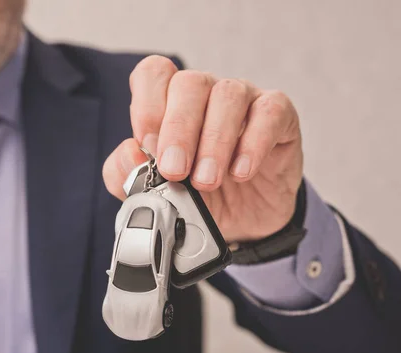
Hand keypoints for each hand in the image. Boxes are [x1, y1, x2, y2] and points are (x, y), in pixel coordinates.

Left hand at [102, 56, 303, 242]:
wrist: (243, 224)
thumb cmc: (197, 198)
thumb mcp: (155, 193)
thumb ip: (128, 173)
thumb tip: (130, 153)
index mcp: (169, 102)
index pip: (153, 74)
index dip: (147, 104)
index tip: (147, 146)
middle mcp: (205, 93)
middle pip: (188, 83)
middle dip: (178, 129)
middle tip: (175, 171)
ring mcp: (244, 100)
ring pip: (228, 95)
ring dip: (214, 141)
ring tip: (207, 181)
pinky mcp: (279, 116)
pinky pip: (269, 112)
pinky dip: (253, 143)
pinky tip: (241, 172)